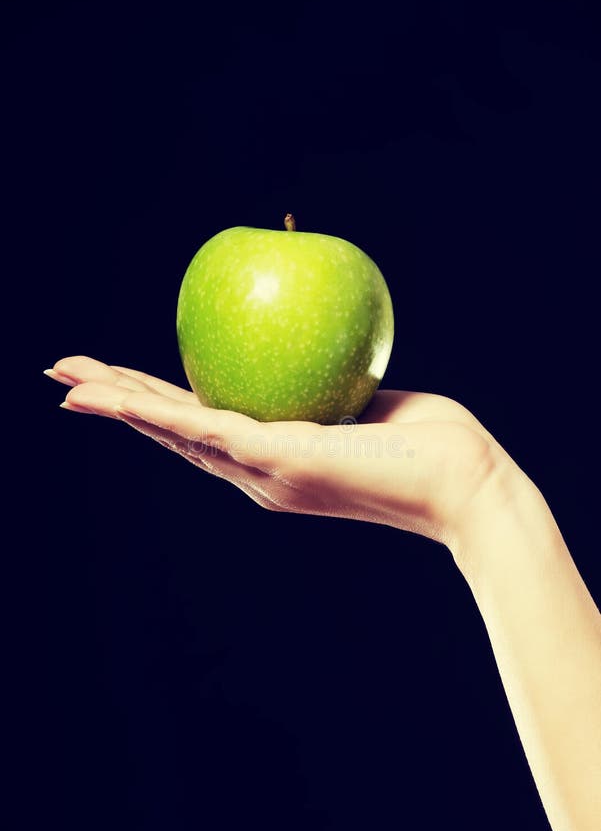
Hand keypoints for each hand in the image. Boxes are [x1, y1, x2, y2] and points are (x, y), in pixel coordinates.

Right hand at [45, 356, 515, 546]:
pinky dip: (152, 411)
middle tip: (64, 378)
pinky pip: (205, 428)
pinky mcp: (279, 461)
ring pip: (175, 433)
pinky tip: (114, 396)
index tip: (117, 382)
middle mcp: (258, 473)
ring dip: (118, 406)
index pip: (202, 427)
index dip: (154, 405)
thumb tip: (317, 345)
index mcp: (274, 461)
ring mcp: (264, 472)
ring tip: (67, 384)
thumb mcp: (366, 403)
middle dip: (117, 404)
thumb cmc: (430, 443)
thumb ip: (331, 386)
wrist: (466, 485)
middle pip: (174, 432)